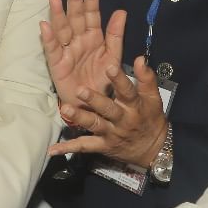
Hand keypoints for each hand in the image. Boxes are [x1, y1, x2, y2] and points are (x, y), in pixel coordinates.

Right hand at [41, 0, 126, 109]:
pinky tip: (45, 26)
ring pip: (62, 28)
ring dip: (57, 13)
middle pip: (75, 17)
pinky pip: (52, 49)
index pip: (92, 13)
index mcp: (93, 37)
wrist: (93, 107)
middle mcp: (78, 40)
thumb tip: (121, 11)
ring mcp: (66, 51)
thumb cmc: (102, 81)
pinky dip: (49, 38)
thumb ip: (116, 36)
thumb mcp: (113, 57)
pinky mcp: (57, 64)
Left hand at [49, 56, 167, 166]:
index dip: (119, 80)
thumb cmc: (150, 118)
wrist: (154, 150)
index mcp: (134, 105)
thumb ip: (146, 78)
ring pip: (94, 125)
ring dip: (79, 118)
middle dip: (94, 100)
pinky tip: (53, 149)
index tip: (110, 67)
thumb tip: (139, 58)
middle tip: (80, 89)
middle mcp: (122, 120)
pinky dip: (68, 148)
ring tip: (66, 109)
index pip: (128, 91)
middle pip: (107, 109)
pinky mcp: (102, 146)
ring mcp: (111, 133)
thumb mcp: (153, 98)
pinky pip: (84, 147)